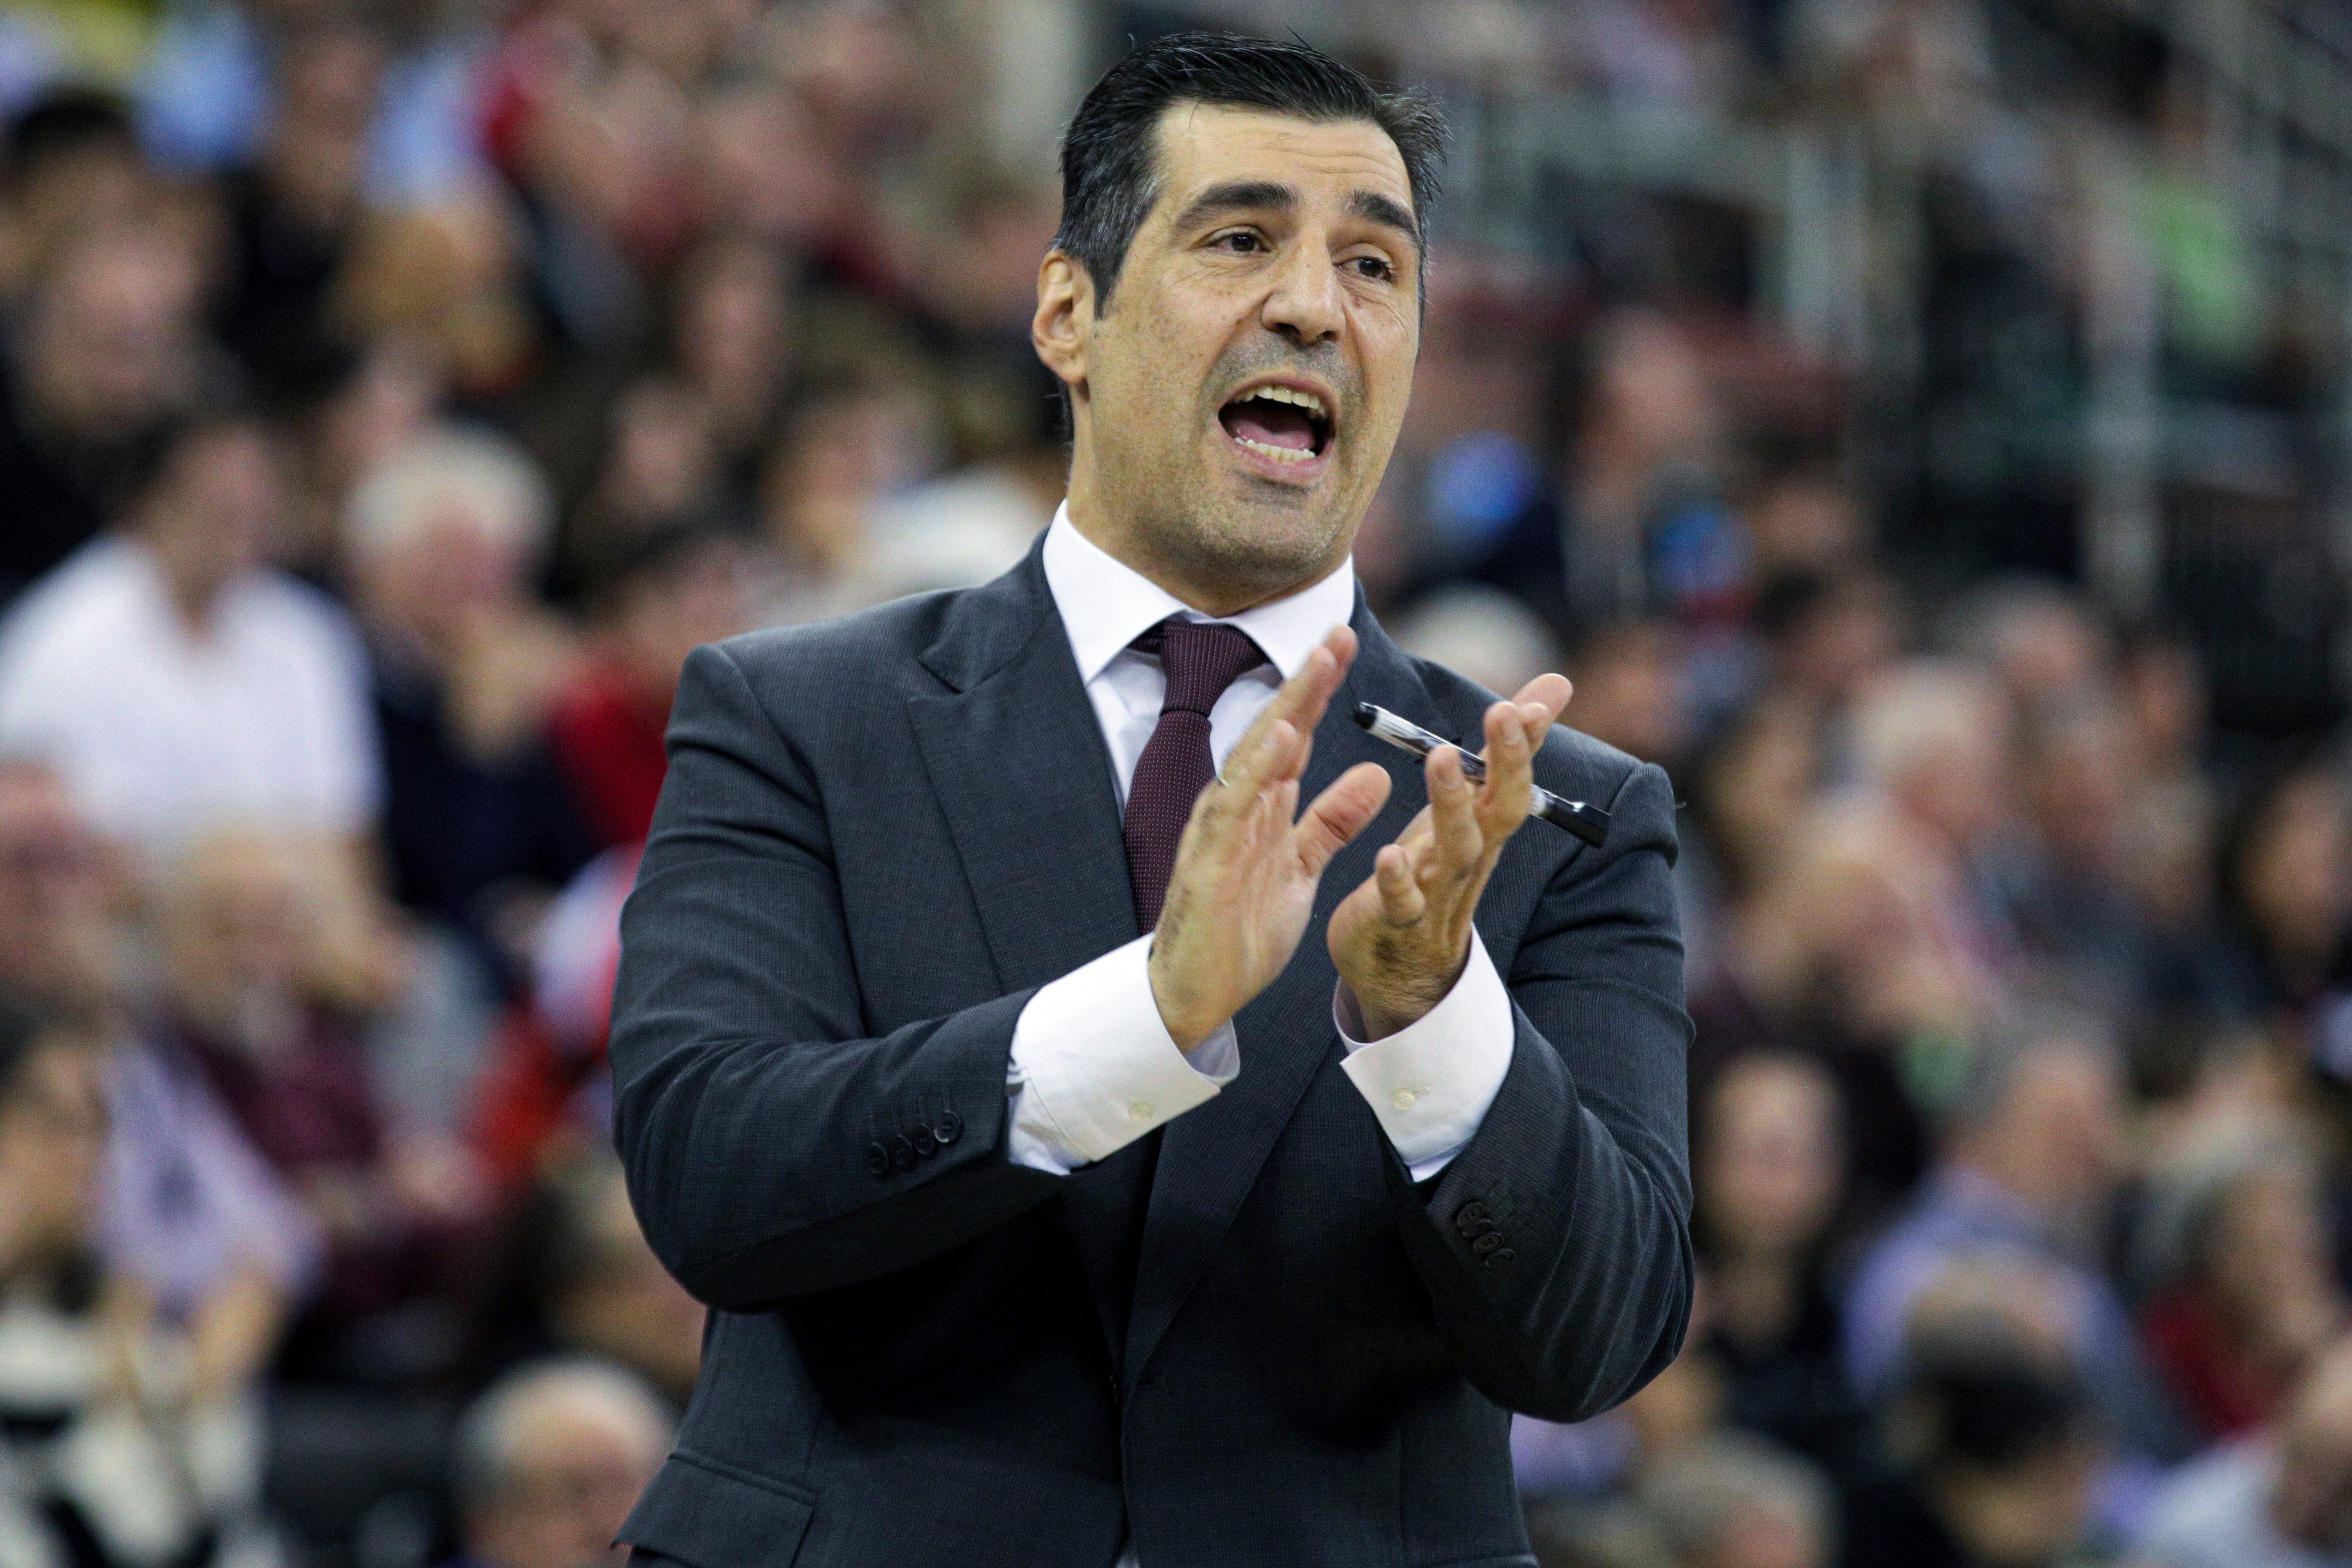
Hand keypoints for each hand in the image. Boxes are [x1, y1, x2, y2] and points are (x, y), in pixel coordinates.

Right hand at [1148, 626, 1393, 1048]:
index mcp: (1263, 805)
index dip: (1322, 689)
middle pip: (1277, 728)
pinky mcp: (1212, 859)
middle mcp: (1240, 805)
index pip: (1296, 734)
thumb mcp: (1302, 868)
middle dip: (1308, 679)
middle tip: (1339, 630)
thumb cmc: (1241, 930)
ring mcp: (1222, 828)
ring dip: (1288, 706)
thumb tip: (1376, 774)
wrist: (1196, 992)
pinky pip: (1236, 804)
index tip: (1347, 643)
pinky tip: (1281, 734)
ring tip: (1318, 662)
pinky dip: (1258, 766)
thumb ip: (1333, 821)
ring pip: (1256, 754)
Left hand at [1328, 675, 1572, 1038]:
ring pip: (1456, 848)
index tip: (1534, 701)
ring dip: (1452, 803)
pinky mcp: (1398, 920)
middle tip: (1504, 711)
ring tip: (1442, 759)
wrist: (1404, 967)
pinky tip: (1389, 854)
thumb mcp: (1472, 806)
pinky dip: (1398, 879)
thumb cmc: (1437, 869)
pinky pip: (1402, 901)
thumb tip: (1558, 684)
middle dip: (1506, 761)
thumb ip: (1507, 747)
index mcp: (1484, 826)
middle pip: (1498, 808)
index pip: (1512, 778)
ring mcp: (1438, 890)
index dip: (1525, 741)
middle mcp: (1471, 855)